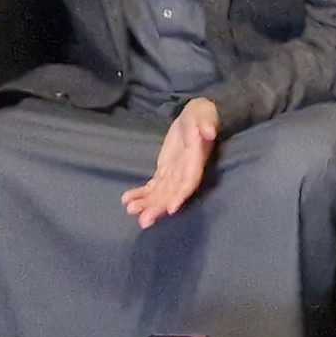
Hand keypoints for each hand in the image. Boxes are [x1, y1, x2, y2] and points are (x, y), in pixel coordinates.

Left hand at [121, 99, 221, 226]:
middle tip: (144, 221)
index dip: (181, 195)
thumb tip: (209, 132)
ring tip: (130, 211)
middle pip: (172, 193)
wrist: (197, 116)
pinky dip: (142, 193)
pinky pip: (154, 186)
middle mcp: (186, 171)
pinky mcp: (166, 170)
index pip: (189, 181)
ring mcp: (175, 173)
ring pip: (161, 193)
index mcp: (196, 159)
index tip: (171, 209)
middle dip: (159, 207)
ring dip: (147, 203)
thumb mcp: (205, 115)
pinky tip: (127, 201)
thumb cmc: (203, 115)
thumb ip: (206, 124)